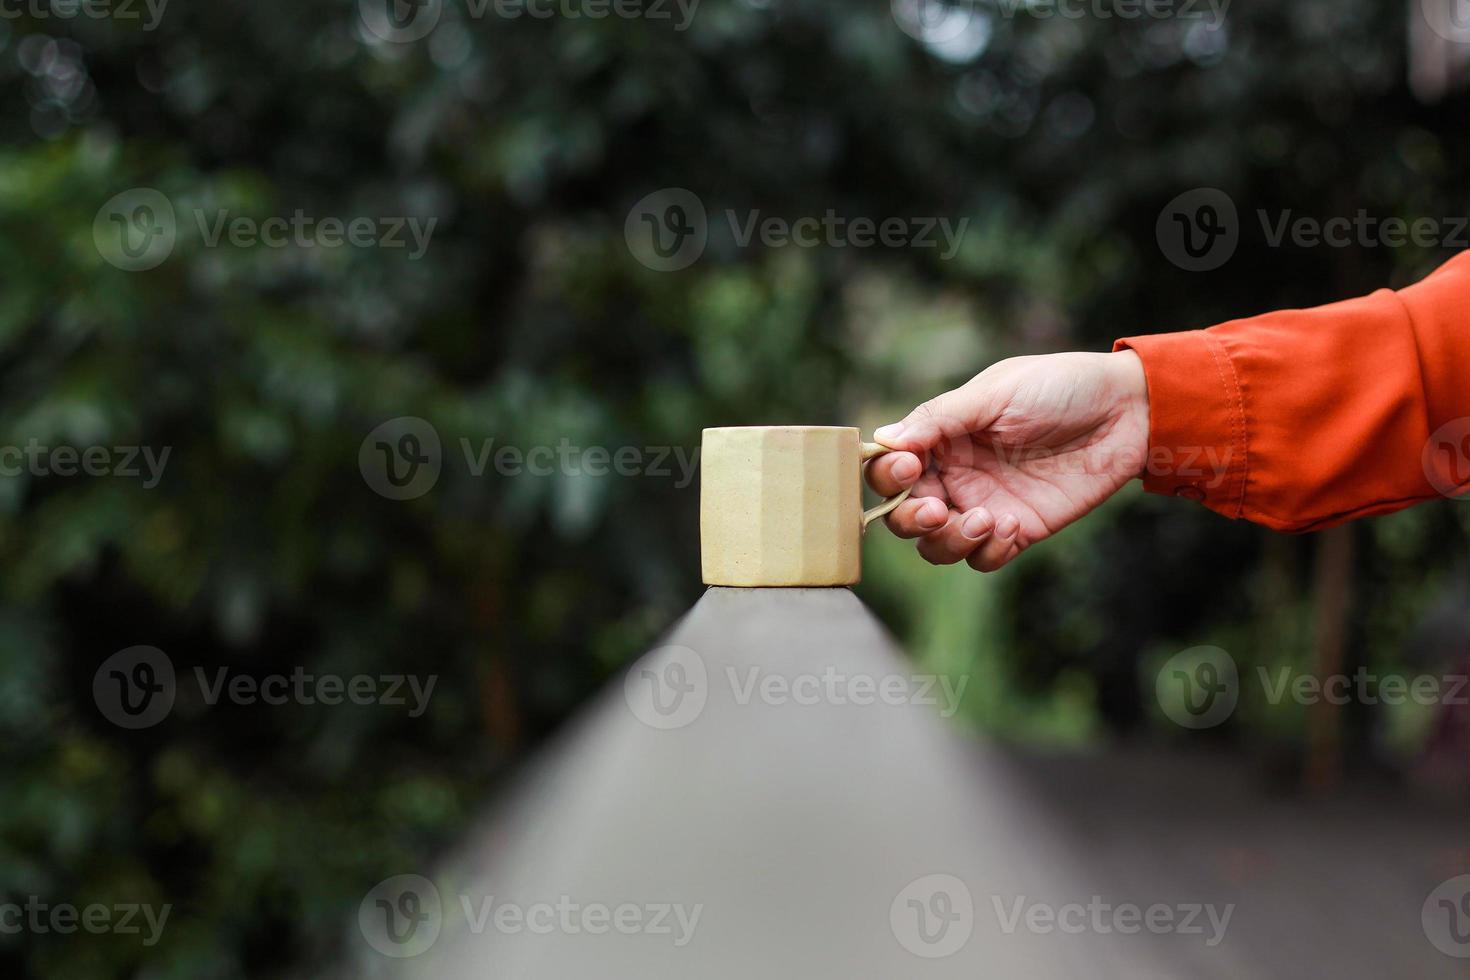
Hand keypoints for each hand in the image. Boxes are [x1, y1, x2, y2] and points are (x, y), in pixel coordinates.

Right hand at [865, 350, 1149, 571]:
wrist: (1126, 412)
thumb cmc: (1060, 387)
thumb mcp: (996, 393)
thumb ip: (940, 418)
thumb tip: (885, 438)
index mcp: (941, 437)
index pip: (889, 466)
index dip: (886, 476)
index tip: (906, 468)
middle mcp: (954, 475)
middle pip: (904, 515)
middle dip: (909, 519)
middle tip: (934, 509)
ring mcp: (984, 505)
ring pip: (937, 546)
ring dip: (948, 541)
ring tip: (984, 521)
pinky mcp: (1018, 530)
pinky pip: (983, 559)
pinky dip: (989, 550)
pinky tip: (1014, 525)